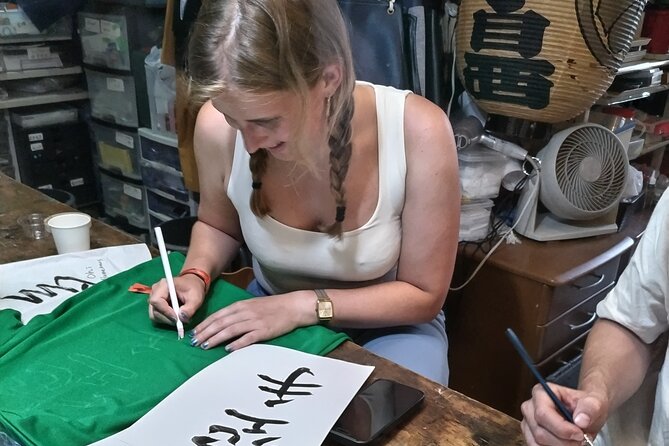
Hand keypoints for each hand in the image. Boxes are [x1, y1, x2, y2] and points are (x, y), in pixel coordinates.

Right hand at [148, 274, 206, 325]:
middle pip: (155, 310)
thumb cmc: (193, 289)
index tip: (177, 318)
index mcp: (163, 285)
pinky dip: (166, 320)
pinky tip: (176, 316)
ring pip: (155, 315)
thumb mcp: (196, 298)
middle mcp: (155, 292)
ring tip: (180, 318)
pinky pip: (157, 316)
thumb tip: (181, 318)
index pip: (157, 301)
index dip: (165, 311)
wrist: (192, 285)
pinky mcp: (155, 305)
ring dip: (167, 320)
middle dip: (168, 319)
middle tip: (181, 322)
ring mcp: (154, 299)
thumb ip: (190, 308)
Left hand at [189, 292, 311, 350]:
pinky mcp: (264, 331)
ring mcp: (254, 321)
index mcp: (241, 306)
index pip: (218, 315)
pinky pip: (248, 338)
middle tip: (194, 342)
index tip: (194, 333)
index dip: (205, 324)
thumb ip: (237, 313)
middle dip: (206, 333)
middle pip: (221, 323)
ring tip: (206, 346)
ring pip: (230, 330)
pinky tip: (228, 349)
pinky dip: (237, 343)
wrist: (293, 306)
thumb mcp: (252, 306)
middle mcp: (245, 312)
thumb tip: (221, 324)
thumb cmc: (272, 307)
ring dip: (216, 338)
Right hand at [521, 383, 607, 444]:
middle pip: (540, 432)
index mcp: (541, 393)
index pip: (543, 414)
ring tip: (574, 442)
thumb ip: (590, 407)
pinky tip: (565, 445)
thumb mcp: (595, 402)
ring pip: (538, 443)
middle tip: (581, 440)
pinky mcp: (530, 435)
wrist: (585, 414)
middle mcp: (530, 407)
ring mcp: (528, 422)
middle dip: (563, 442)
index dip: (562, 428)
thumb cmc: (585, 406)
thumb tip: (581, 420)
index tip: (580, 435)